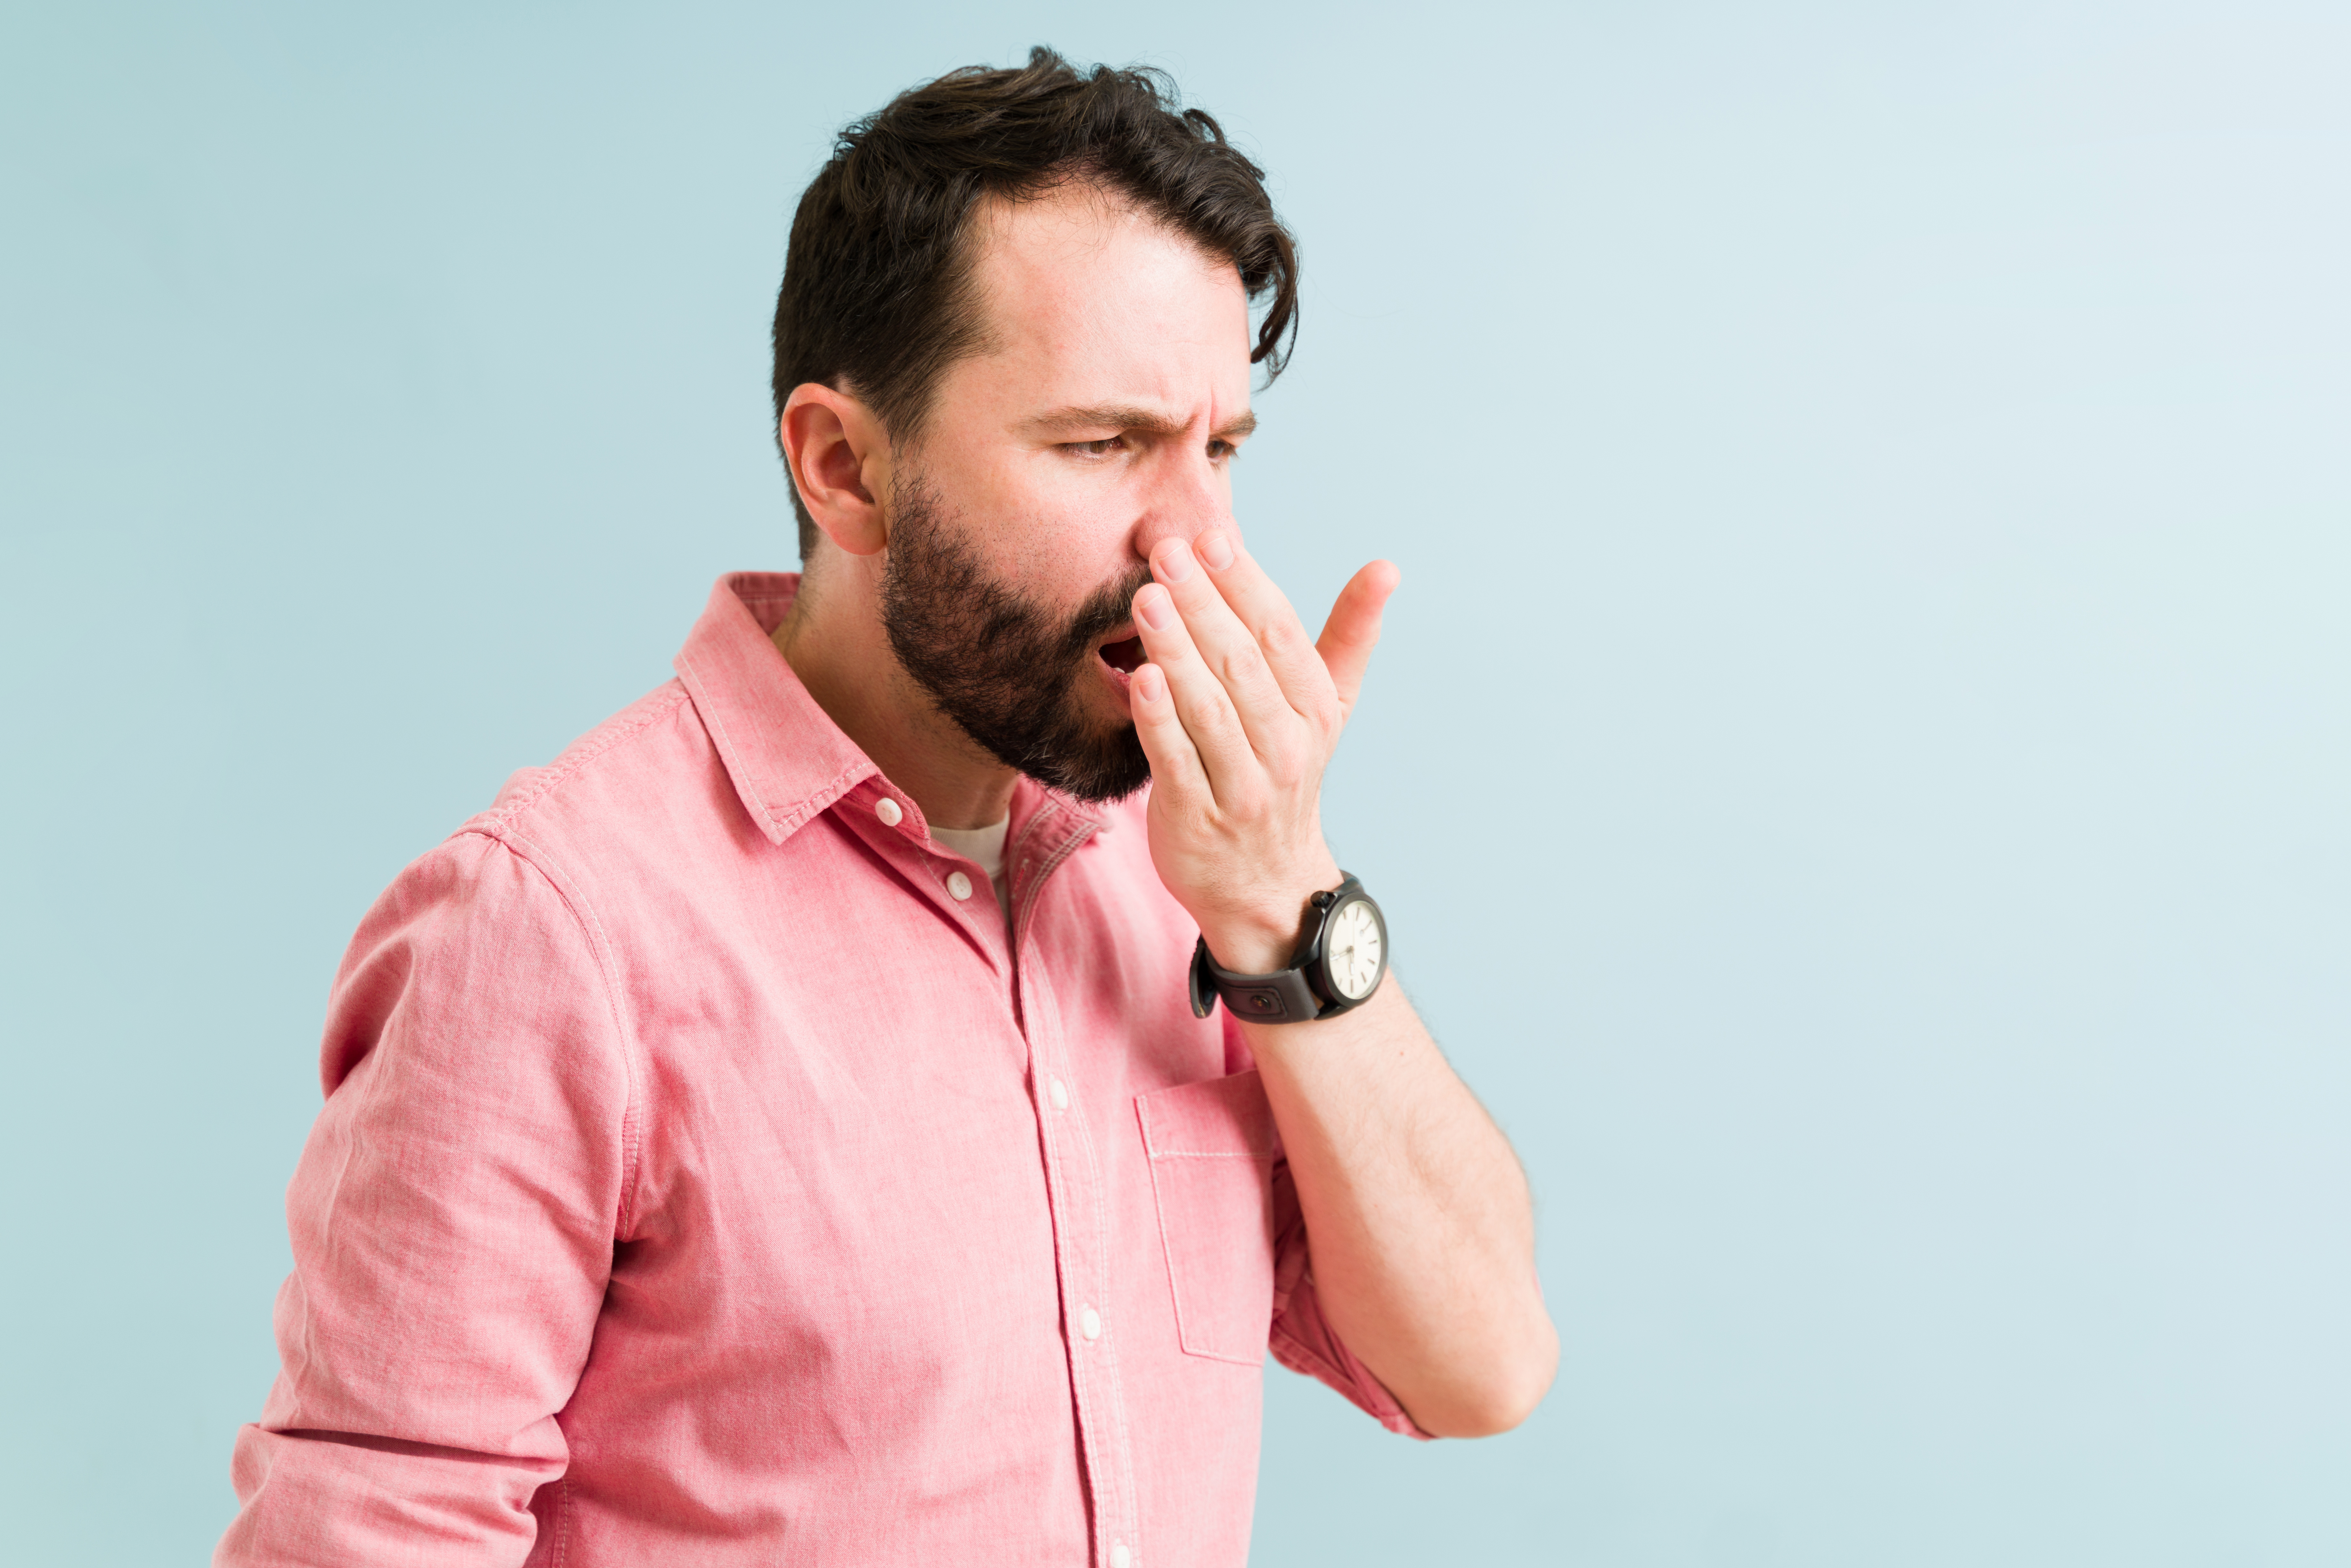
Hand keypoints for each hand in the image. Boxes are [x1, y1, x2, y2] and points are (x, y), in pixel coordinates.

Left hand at [1127, 527, 1398, 973]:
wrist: (1264, 883)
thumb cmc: (1283, 772)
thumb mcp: (1325, 709)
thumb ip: (1349, 636)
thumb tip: (1387, 567)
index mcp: (1314, 710)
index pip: (1280, 634)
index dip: (1246, 583)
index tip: (1213, 536)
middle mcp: (1286, 747)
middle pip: (1242, 663)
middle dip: (1204, 604)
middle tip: (1167, 552)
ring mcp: (1244, 786)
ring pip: (1210, 708)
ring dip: (1177, 649)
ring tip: (1146, 598)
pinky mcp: (1198, 818)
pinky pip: (1178, 761)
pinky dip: (1160, 719)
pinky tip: (1140, 677)